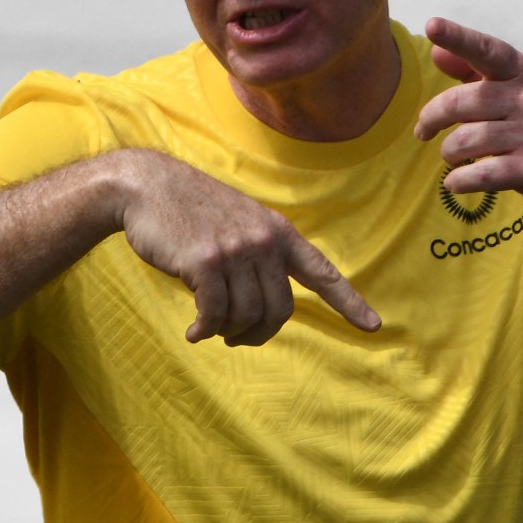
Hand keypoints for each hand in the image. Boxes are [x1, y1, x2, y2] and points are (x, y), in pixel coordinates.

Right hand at [111, 150, 381, 345]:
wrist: (148, 185)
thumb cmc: (192, 211)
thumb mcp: (238, 223)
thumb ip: (259, 256)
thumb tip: (264, 309)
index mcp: (278, 232)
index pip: (322, 272)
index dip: (349, 302)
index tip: (373, 327)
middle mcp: (264, 240)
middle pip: (280, 311)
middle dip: (258, 333)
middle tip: (235, 338)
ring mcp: (236, 249)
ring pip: (247, 316)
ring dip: (227, 331)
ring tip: (209, 328)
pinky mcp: (206, 261)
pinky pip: (215, 314)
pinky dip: (205, 330)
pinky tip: (193, 332)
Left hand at [413, 17, 522, 219]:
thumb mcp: (521, 92)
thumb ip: (475, 72)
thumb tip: (437, 52)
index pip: (488, 51)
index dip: (459, 38)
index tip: (432, 25)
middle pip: (461, 102)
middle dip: (432, 117)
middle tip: (423, 130)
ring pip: (465, 140)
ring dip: (448, 152)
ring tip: (451, 156)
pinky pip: (479, 173)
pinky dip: (458, 180)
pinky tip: (455, 182)